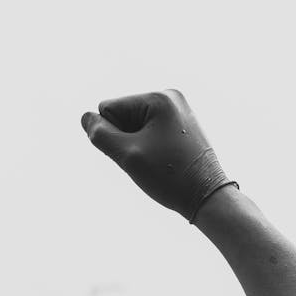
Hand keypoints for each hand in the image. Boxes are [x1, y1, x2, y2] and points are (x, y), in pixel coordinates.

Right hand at [81, 90, 237, 221]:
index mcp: (160, 97)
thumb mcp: (128, 155)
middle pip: (122, 116)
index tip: (141, 152)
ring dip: (138, 147)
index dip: (114, 136)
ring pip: (135, 128)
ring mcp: (179, 113)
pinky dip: (151, 151)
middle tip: (152, 161)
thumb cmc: (171, 177)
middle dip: (128, 140)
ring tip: (161, 163)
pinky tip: (167, 163)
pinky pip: (150, 135)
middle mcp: (172, 98)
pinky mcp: (182, 128)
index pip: (109, 108)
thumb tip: (86, 118)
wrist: (209, 199)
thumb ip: (100, 135)